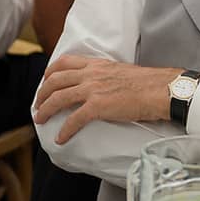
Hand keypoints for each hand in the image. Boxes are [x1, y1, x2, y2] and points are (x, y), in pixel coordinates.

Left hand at [33, 56, 176, 143]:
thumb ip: (105, 75)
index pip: (64, 62)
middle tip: (38, 105)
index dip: (50, 73)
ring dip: (46, 110)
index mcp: (96, 64)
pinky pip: (74, 119)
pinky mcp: (98, 106)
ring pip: (58, 98)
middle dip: (42, 94)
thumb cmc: (148, 83)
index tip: (45, 82)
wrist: (161, 90)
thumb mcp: (120, 71)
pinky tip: (61, 138)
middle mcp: (90, 74)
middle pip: (55, 80)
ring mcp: (92, 89)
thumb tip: (101, 87)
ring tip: (40, 120)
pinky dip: (64, 130)